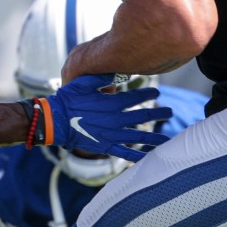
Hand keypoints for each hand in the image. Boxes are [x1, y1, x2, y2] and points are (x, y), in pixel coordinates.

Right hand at [31, 73, 170, 161]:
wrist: (56, 121)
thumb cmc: (68, 99)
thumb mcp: (84, 81)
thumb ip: (103, 76)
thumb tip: (118, 69)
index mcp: (112, 103)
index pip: (136, 98)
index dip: (148, 95)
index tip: (157, 94)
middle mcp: (116, 119)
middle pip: (142, 117)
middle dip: (157, 114)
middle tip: (170, 112)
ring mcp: (111, 135)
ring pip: (138, 137)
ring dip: (153, 138)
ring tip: (167, 139)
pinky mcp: (105, 146)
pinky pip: (124, 153)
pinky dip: (136, 156)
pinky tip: (147, 157)